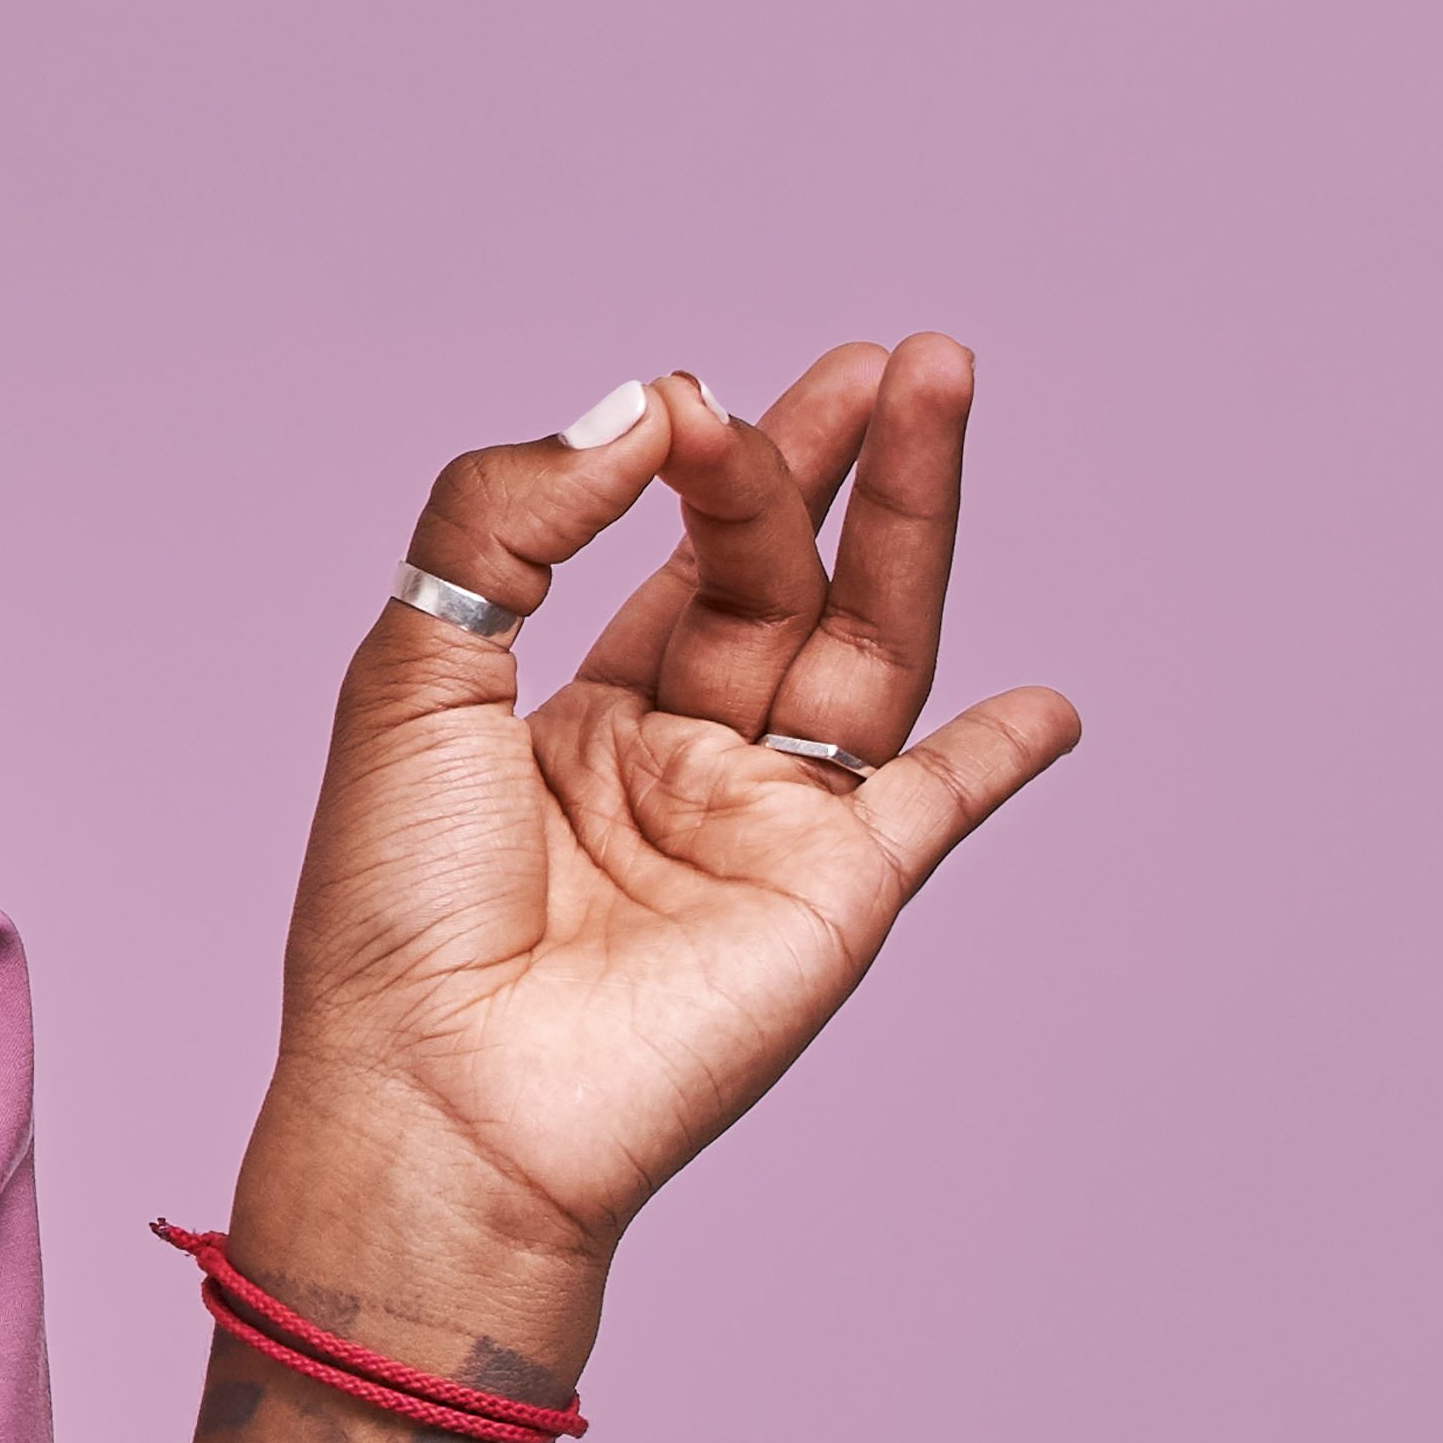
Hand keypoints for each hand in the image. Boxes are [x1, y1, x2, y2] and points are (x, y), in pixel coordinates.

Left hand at [235, 339, 1084, 1366]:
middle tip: (889, 356)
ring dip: (912, 529)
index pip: (669, 558)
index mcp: (567, 716)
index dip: (687, 464)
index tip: (689, 398)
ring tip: (942, 396)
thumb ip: (513, 518)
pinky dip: (998, 756)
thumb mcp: (416, 668)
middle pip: (780, 581)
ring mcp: (761, 828)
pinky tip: (1047, 705)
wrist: (439, 1087)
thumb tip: (646, 404)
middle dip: (829, 464)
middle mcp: (676, 762)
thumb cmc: (394, 901)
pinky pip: (933, 809)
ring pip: (864, 648)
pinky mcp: (835, 899)